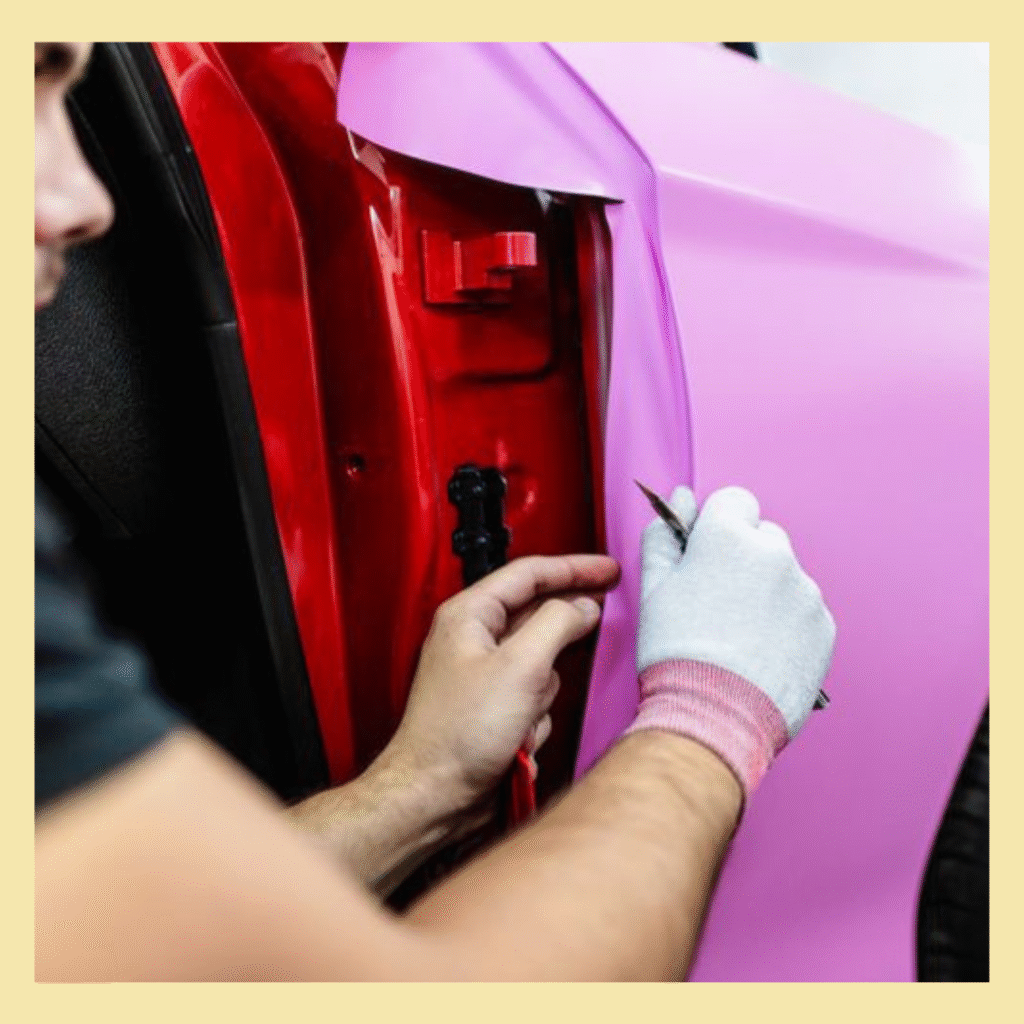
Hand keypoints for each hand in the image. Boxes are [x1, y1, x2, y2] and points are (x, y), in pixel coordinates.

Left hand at [387, 554, 620, 810]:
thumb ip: (557, 624)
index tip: (608, 571)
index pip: (529, 574)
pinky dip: (535, 717)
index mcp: (469, 615)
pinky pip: (534, 697)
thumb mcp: (520, 667)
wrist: (433, 795)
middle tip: (604, 615)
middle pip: (537, 614)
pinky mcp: (494, 706)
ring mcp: (485, 674)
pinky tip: (520, 739)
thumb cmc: (458, 734)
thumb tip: (583, 606)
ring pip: (542, 662)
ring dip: (544, 692)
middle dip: (563, 634)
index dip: (573, 567)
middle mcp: (474, 638)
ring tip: (524, 716)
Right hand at [629, 486, 835, 796]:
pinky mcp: (825, 627)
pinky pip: (803, 611)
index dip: (716, 527)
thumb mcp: (653, 589)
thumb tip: (680, 499)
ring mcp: (806, 591)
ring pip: (784, 576)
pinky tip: (760, 653)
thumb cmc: (676, 651)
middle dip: (743, 559)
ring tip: (739, 637)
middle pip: (763, 537)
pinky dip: (786, 624)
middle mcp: (776, 554)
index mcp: (730, 536)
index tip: (704, 557)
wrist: (714, 717)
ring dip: (766, 593)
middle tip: (717, 603)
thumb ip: (665, 535)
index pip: (734, 501)